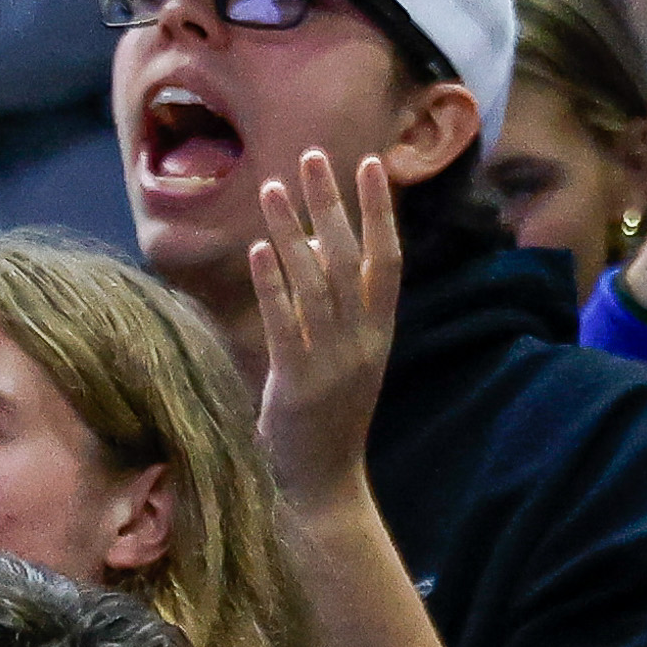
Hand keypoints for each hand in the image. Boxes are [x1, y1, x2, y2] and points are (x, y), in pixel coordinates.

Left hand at [248, 148, 401, 512]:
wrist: (324, 491)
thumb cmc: (324, 424)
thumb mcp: (339, 360)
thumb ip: (329, 310)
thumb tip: (305, 249)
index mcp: (379, 335)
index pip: (387, 259)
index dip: (379, 209)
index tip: (368, 163)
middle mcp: (362, 342)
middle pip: (349, 258)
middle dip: (331, 202)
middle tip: (313, 155)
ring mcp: (332, 363)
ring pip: (315, 283)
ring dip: (292, 230)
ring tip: (272, 187)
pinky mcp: (299, 385)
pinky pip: (285, 324)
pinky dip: (273, 284)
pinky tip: (258, 250)